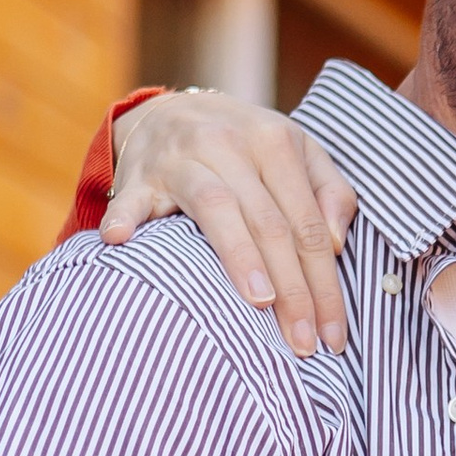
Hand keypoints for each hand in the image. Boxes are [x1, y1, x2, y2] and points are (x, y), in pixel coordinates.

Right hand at [103, 91, 358, 358]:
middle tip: (303, 343)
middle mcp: (230, 145)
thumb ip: (330, 192)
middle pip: (270, 224)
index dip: (324, 282)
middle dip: (292, 289)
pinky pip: (132, 198)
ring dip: (240, 256)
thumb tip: (335, 243)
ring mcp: (181, 158)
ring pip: (218, 208)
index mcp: (275, 142)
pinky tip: (120, 240)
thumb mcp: (297, 151)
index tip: (332, 336)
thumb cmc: (247, 147)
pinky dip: (125, 217)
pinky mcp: (139, 174)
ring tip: (260, 302)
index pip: (306, 224)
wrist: (173, 111)